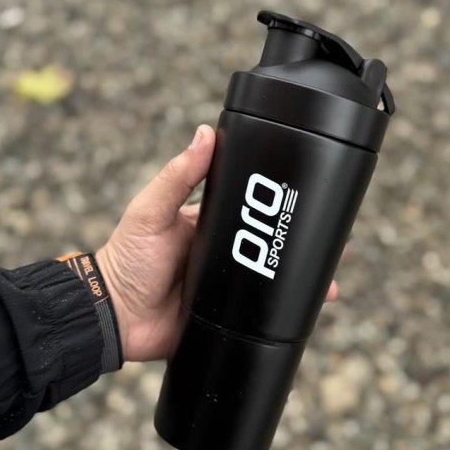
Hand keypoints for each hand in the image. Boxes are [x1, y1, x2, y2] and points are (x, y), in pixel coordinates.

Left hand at [97, 125, 338, 362]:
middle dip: (301, 248)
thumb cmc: (126, 260)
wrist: (113, 317)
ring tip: (330, 284)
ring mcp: (225, 287)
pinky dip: (282, 314)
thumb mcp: (151, 211)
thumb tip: (205, 132)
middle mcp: (221, 255)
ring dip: (301, 283)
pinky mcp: (225, 317)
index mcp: (209, 226)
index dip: (277, 207)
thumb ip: (177, 176)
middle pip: (269, 247)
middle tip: (336, 245)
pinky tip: (307, 312)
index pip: (250, 211)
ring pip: (271, 284)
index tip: (307, 199)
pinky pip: (258, 315)